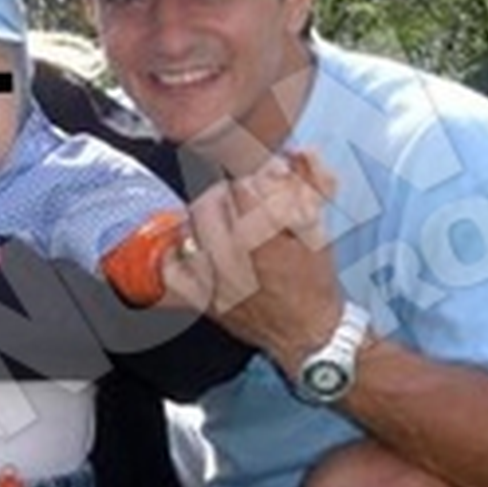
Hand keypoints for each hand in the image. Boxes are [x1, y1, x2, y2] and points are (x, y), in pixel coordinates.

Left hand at [189, 151, 345, 371]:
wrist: (308, 334)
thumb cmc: (314, 284)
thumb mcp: (317, 229)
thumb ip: (310, 185)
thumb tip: (299, 152)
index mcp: (264, 238)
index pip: (239, 185)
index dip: (250, 178)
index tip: (255, 183)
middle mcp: (233, 258)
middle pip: (207, 202)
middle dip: (225, 195)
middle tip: (238, 202)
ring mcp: (212, 280)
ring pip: (189, 228)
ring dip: (203, 220)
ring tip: (221, 225)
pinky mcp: (200, 300)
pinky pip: (170, 270)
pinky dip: (175, 256)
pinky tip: (188, 249)